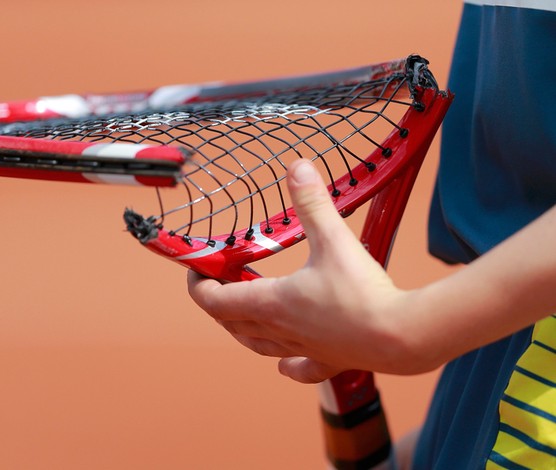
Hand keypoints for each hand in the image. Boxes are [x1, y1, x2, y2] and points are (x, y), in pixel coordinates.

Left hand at [188, 159, 419, 382]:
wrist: (401, 335)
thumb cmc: (364, 294)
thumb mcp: (333, 239)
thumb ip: (312, 203)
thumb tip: (296, 168)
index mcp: (272, 303)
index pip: (215, 301)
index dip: (198, 285)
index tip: (197, 270)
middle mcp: (280, 330)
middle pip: (231, 322)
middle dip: (217, 302)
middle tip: (219, 282)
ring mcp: (303, 349)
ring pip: (257, 344)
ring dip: (241, 329)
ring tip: (241, 315)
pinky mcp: (327, 361)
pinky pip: (299, 367)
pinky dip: (287, 364)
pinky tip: (285, 364)